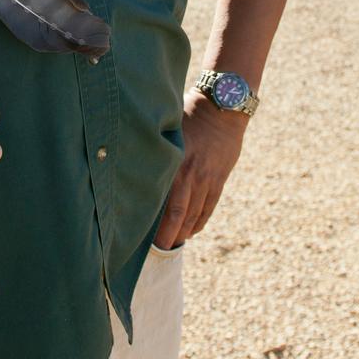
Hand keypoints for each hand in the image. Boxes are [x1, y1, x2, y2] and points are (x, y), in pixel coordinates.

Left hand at [153, 97, 248, 248]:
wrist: (223, 109)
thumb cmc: (189, 115)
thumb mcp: (168, 132)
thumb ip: (156, 152)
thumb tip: (135, 168)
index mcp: (175, 164)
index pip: (163, 203)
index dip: (155, 223)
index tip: (143, 236)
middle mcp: (191, 176)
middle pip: (179, 215)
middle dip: (169, 236)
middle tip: (159, 249)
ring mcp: (208, 180)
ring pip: (195, 215)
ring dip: (184, 231)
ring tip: (173, 242)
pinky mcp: (219, 179)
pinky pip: (209, 207)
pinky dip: (199, 222)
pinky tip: (191, 230)